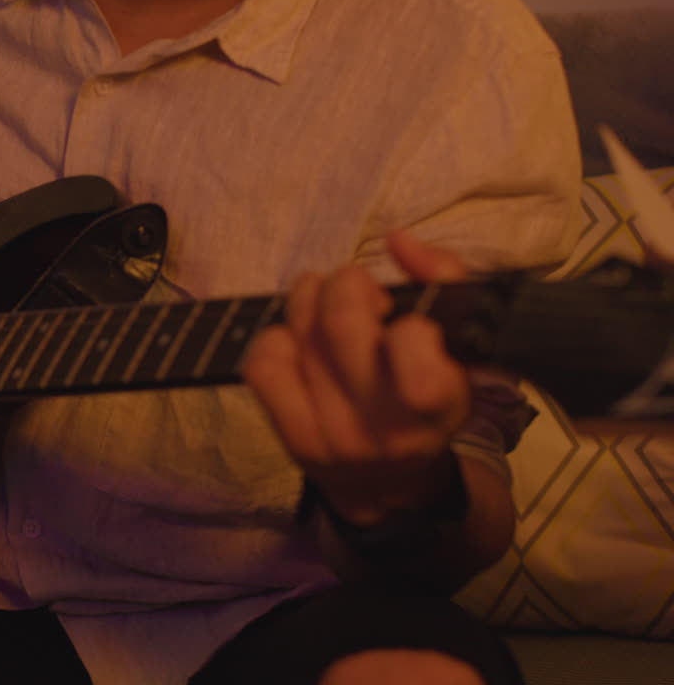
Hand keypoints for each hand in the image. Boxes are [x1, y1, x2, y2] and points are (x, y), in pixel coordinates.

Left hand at [243, 231, 470, 525]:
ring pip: (300, 333)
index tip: (405, 321)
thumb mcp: (463, 348)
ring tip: (326, 307)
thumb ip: (444, 280)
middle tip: (357, 291)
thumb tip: (399, 241)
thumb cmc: (428, 399)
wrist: (390, 485)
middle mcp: (386, 425)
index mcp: (439, 402)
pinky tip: (298, 343)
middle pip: (342, 321)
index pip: (413, 340)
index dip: (404, 315)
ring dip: (309, 299)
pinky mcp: (292, 438)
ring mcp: (333, 434)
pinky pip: (263, 365)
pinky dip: (276, 337)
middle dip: (347, 284)